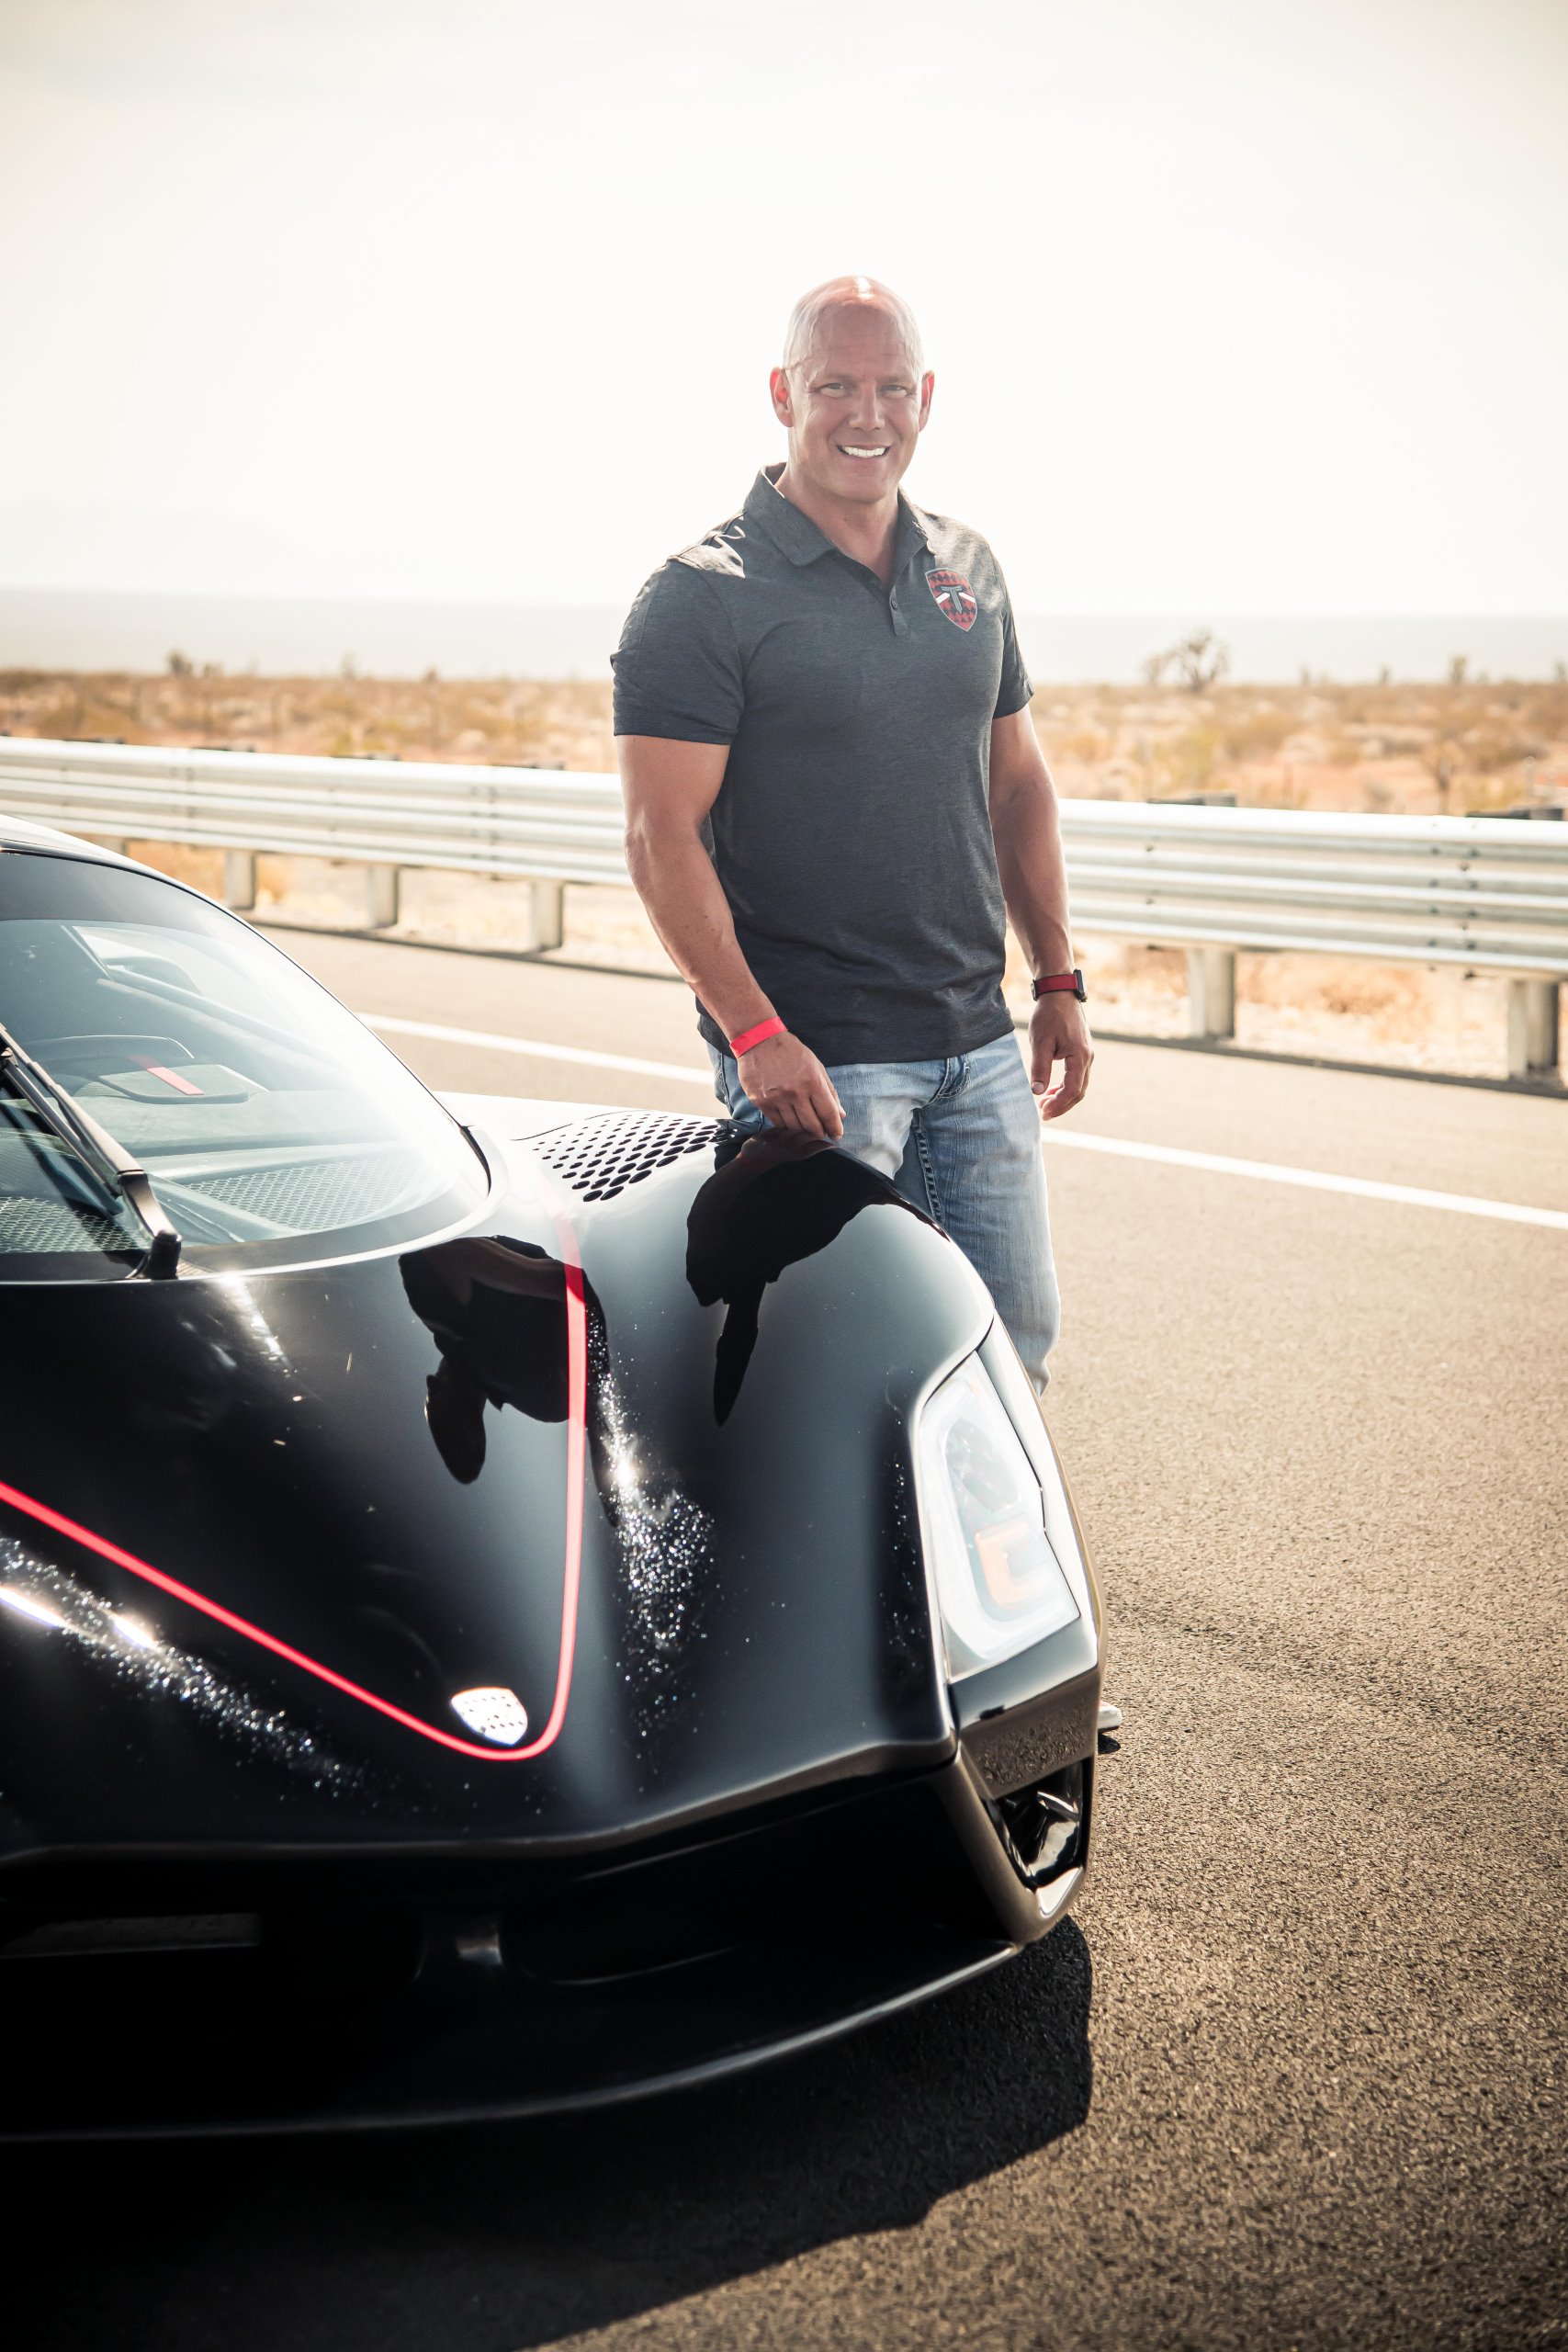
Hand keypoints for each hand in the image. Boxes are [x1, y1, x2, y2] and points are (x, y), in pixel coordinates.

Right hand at [737, 1030, 843, 1141]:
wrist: (758, 1041)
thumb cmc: (790, 1052)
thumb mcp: (816, 1066)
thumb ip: (829, 1091)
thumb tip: (840, 1115)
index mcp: (812, 1081)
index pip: (828, 1114)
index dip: (835, 1128)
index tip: (837, 1134)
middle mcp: (795, 1092)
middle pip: (812, 1126)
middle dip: (820, 1132)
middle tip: (821, 1131)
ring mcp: (776, 1099)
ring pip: (794, 1128)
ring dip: (803, 1131)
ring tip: (806, 1127)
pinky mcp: (761, 1102)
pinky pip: (778, 1124)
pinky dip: (787, 1126)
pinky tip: (791, 1121)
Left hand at [1029, 996, 1092, 1121]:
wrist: (1059, 993)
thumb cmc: (1049, 1015)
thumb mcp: (1040, 1042)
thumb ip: (1039, 1068)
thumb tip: (1037, 1092)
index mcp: (1080, 1056)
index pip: (1072, 1089)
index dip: (1058, 1104)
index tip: (1043, 1112)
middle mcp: (1088, 1057)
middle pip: (1078, 1091)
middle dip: (1062, 1105)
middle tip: (1043, 1114)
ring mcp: (1086, 1054)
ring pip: (1079, 1085)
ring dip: (1063, 1097)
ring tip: (1044, 1104)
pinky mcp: (1081, 1051)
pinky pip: (1077, 1075)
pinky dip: (1065, 1086)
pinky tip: (1050, 1090)